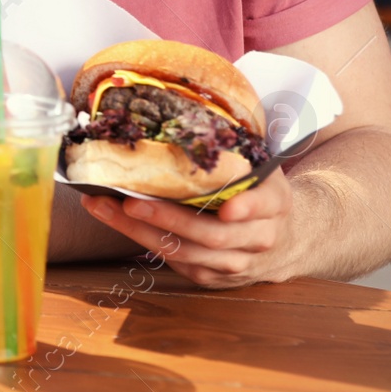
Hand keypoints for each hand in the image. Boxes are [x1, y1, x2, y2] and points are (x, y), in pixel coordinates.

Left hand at [80, 170, 300, 287]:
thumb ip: (235, 155)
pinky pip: (175, 262)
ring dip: (139, 232)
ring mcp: (235, 263)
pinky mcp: (212, 277)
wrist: (287, 242)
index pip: (261, 205)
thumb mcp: (262, 170)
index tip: (227, 209)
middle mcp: (258, 238)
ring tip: (103, 207)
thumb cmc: (260, 193)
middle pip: (211, 234)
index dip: (245, 208)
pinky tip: (113, 219)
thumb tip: (184, 114)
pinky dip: (140, 241)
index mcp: (274, 203)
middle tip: (130, 202)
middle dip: (167, 219)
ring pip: (187, 253)